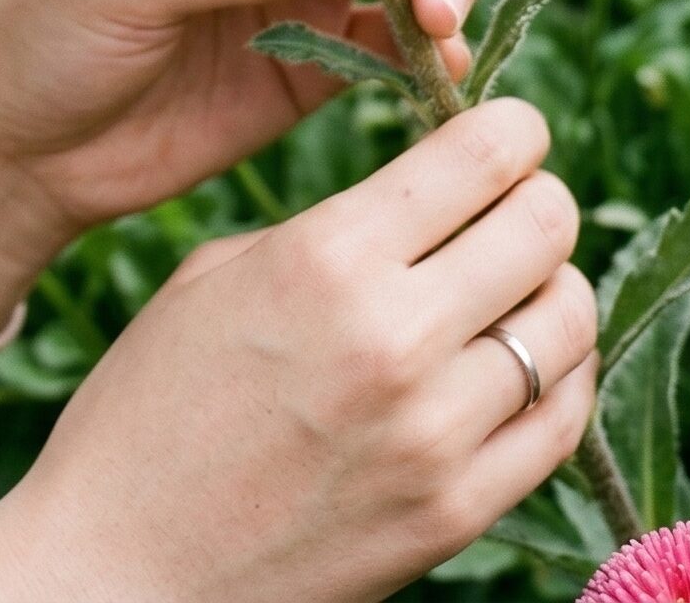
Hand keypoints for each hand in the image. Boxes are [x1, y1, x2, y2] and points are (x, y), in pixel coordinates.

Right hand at [0, 102, 597, 602]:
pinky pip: (561, 422)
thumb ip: (330, 232)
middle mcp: (394, 338)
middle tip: (518, 199)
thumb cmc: (150, 403)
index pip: (479, 159)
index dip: (509, 129)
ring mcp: (435, 435)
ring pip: (568, 321)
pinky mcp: (457, 515)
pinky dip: (561, 375)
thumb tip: (426, 205)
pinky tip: (527, 359)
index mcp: (325, 257)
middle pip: (543, 228)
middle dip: (537, 197)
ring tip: (519, 282)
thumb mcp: (216, 275)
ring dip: (552, 285)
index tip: (509, 129)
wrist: (120, 563)